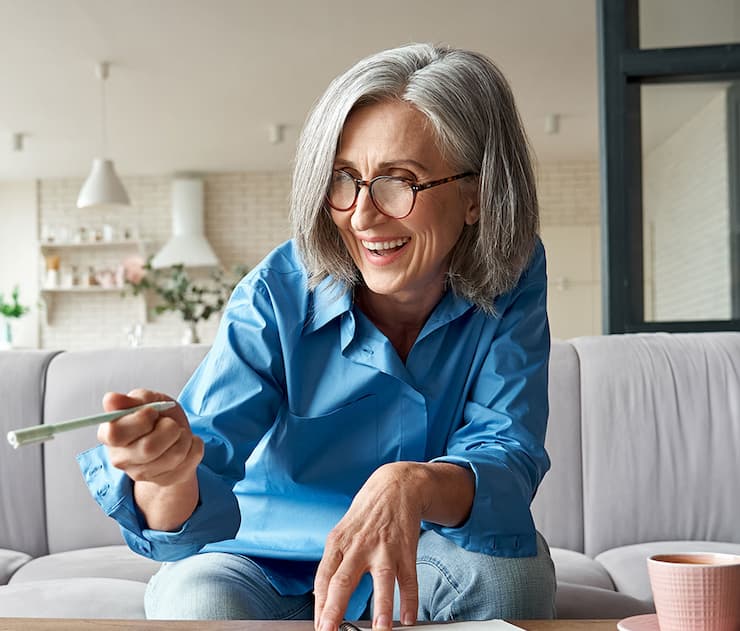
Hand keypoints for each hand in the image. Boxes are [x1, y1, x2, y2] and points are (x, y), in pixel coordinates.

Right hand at [98, 389, 202, 487]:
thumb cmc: (157, 417)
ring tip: (178, 432)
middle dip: (169, 428)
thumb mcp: (147, 400)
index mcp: (109, 435)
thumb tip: (110, 399)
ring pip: (174, 455)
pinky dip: (196, 444)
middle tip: (168, 423)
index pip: (116, 433)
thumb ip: (132, 400)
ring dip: (184, 436)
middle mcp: (120, 459)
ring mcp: (142, 474)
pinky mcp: (166, 481)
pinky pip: (192, 458)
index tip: (151, 412)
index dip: (139, 420)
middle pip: (149, 448)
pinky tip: (185, 444)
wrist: (174, 437)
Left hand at [314, 462, 424, 630]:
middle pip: (343, 580)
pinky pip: (408, 578)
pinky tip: (409, 618)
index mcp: (338, 542)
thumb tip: (320, 597)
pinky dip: (410, 600)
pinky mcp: (406, 549)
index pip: (323, 578)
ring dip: (382, 608)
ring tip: (381, 630)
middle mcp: (359, 546)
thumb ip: (333, 563)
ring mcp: (384, 548)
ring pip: (382, 580)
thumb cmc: (366, 513)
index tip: (320, 627)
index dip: (319, 605)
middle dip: (335, 609)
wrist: (395, 485)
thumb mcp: (342, 532)